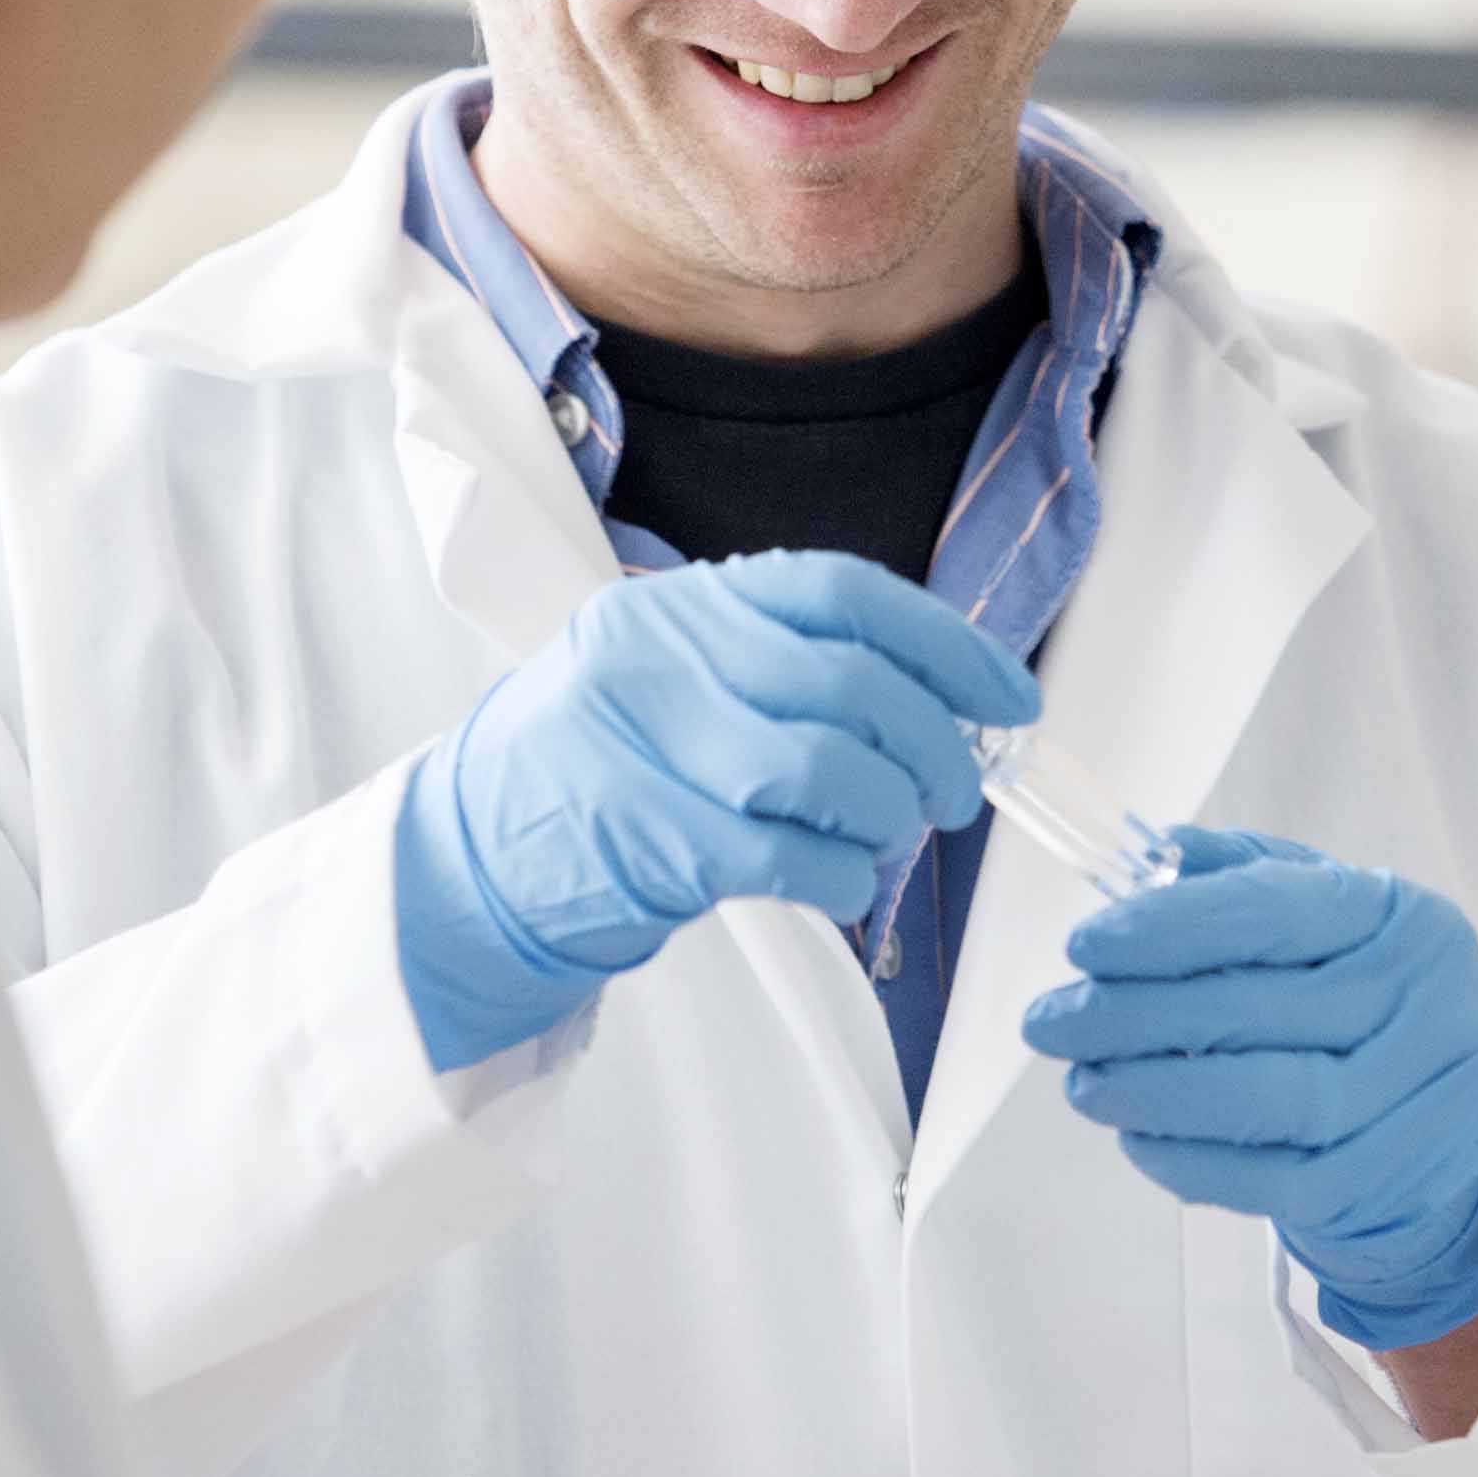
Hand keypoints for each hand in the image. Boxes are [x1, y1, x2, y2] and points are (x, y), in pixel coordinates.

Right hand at [396, 551, 1036, 1069]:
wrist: (468, 858)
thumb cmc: (600, 766)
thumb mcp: (673, 676)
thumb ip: (784, 669)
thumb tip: (941, 698)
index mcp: (681, 605)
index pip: (844, 594)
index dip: (948, 646)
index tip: (1010, 697)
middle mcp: (660, 655)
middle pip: (852, 685)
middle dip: (935, 745)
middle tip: (955, 791)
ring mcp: (645, 746)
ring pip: (828, 770)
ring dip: (890, 814)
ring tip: (890, 836)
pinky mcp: (646, 841)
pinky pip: (790, 856)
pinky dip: (843, 876)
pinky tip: (841, 882)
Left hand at [1021, 829, 1477, 1349]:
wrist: (1438, 1127)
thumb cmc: (1355, 998)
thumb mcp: (1319, 917)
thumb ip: (1240, 877)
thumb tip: (1159, 851)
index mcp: (1398, 917)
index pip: (1271, 913)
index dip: (1167, 929)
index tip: (1083, 946)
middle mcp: (1423, 1001)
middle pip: (1257, 1009)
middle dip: (1132, 1016)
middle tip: (1050, 1022)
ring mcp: (1414, 1099)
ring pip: (1268, 1100)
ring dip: (1155, 1094)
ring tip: (1082, 1085)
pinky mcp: (1385, 1178)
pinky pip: (1274, 1181)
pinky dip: (1193, 1163)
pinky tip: (1137, 1140)